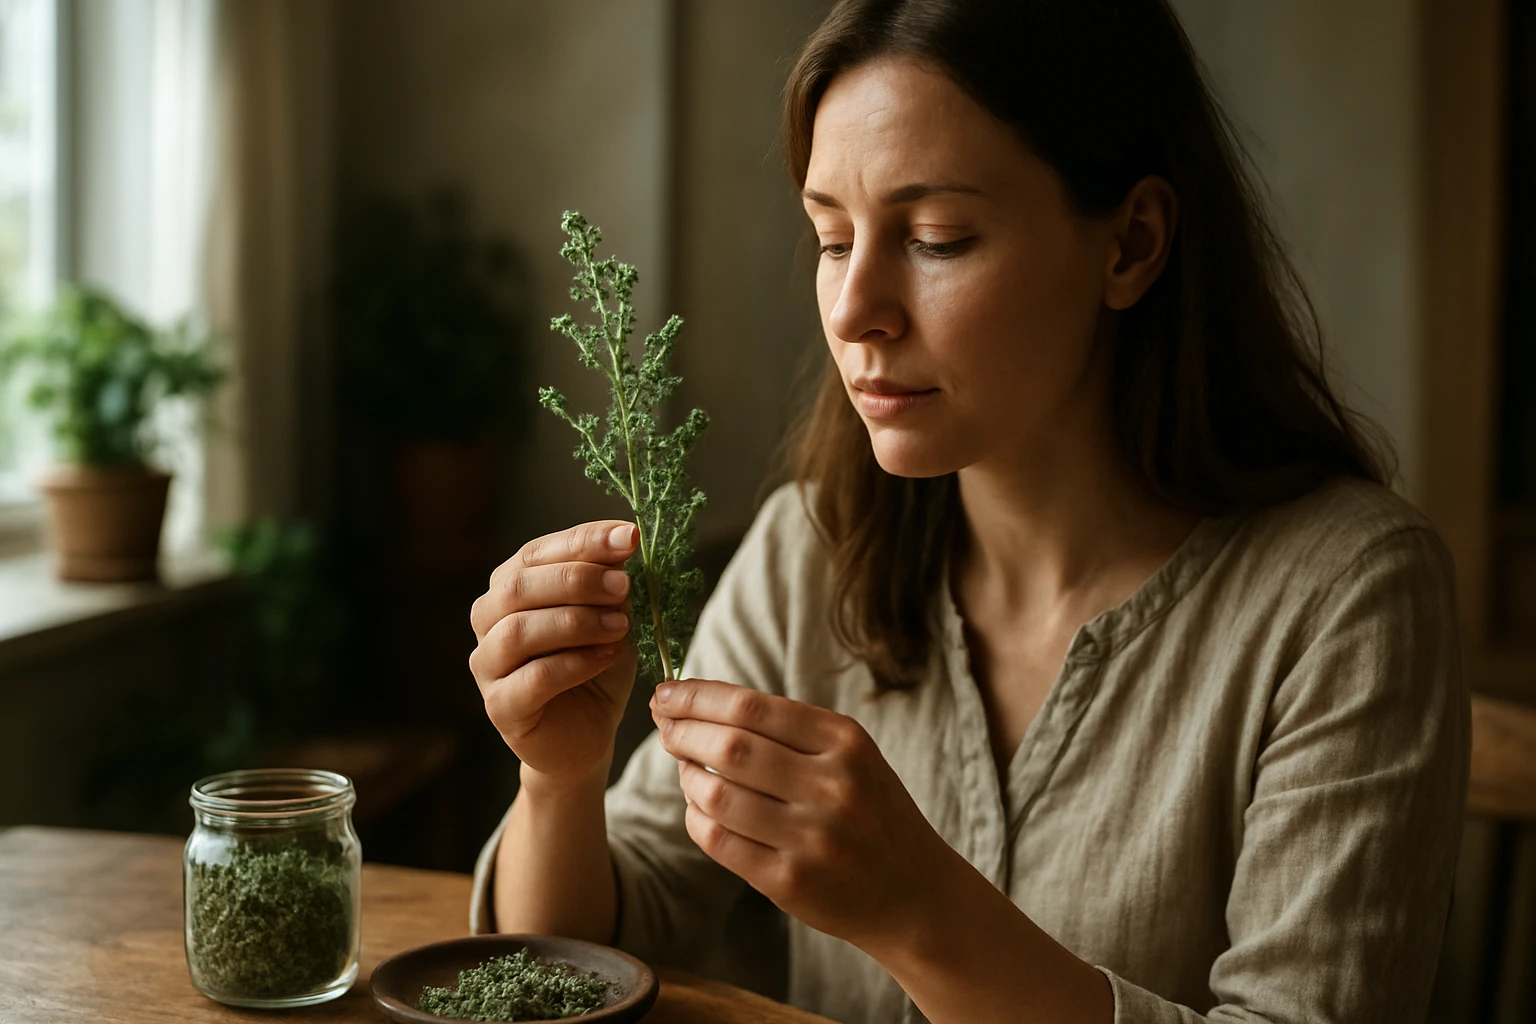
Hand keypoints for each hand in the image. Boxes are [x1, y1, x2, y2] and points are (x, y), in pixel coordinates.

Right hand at [471, 521, 639, 783]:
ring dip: (577, 622)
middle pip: (518, 587)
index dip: (583, 541)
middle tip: (624, 587)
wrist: (588, 734)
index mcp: (511, 587)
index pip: (537, 552)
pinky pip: (533, 678)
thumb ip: (610, 580)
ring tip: (621, 627)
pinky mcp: (501, 707)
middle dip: (577, 580)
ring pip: (519, 631)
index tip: (628, 537)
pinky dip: (576, 663)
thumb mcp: (611, 614)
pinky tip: (607, 656)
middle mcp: (489, 621)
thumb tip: (623, 540)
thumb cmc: (595, 666)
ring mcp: (488, 665)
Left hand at [649, 678, 961, 953]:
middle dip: (682, 731)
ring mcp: (812, 837)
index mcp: (846, 742)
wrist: (912, 893)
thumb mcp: (850, 756)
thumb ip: (787, 731)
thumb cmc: (870, 812)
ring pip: (716, 795)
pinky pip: (719, 841)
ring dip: (686, 777)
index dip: (698, 696)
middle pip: (730, 747)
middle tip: (663, 725)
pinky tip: (699, 809)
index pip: (752, 706)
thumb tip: (700, 703)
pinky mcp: (790, 881)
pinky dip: (696, 819)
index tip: (667, 692)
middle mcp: (832, 786)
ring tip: (685, 769)